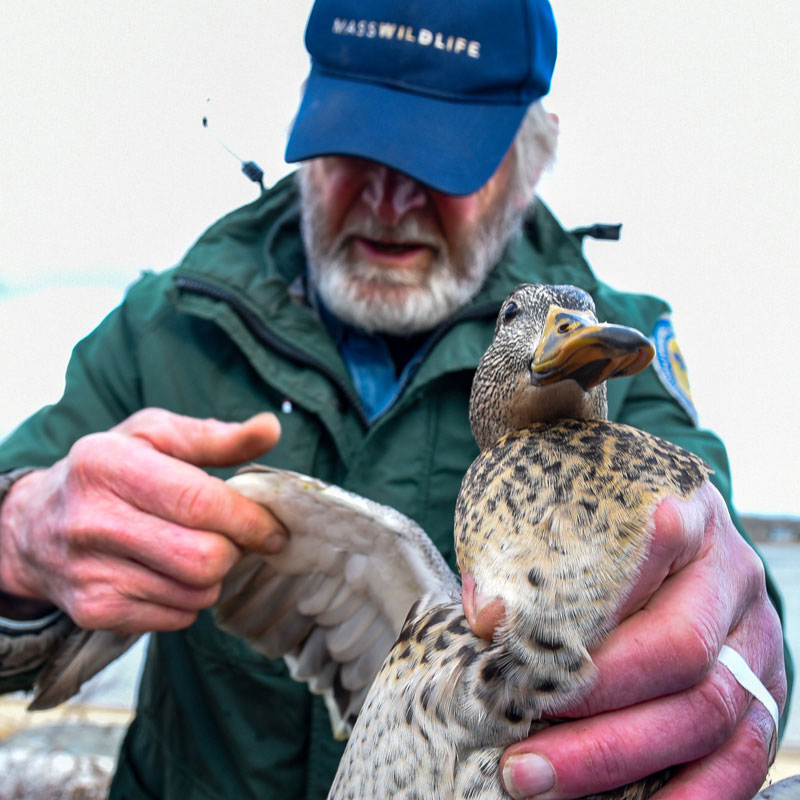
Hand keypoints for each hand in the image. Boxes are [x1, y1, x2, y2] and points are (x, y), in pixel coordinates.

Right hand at [0, 409, 285, 633]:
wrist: (33, 527)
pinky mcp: (95, 611)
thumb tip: (270, 428)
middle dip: (235, 550)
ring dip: (214, 575)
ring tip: (196, 549)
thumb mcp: (153, 437)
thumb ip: (215, 436)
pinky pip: (178, 617)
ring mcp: (90, 572)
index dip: (249, 520)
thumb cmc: (109, 471)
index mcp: (109, 465)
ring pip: (196, 593)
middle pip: (204, 558)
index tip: (275, 528)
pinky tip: (171, 573)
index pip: (199, 502)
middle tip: (233, 537)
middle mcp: (93, 520)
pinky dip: (190, 598)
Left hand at [467, 482, 787, 798]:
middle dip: (594, 710)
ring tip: (538, 780)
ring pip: (709, 713)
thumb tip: (488, 618)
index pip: (655, 548)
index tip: (527, 640)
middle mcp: (730, 576)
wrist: (662, 524)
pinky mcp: (763, 692)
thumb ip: (519, 554)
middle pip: (679, 651)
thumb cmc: (594, 520)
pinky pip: (743, 757)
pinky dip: (692, 795)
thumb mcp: (554, 509)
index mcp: (685, 509)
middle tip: (519, 748)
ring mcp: (755, 637)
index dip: (601, 599)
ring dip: (620, 760)